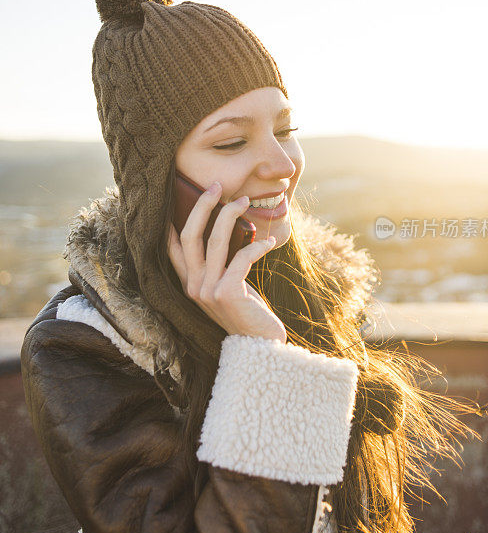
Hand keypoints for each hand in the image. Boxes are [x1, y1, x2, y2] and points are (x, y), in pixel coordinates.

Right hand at [167, 182, 286, 342]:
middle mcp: (193, 287)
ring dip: (231, 215)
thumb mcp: (228, 286)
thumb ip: (220, 266)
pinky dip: (257, 245)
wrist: (260, 347)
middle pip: (190, 235)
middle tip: (216, 185)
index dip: (173, 220)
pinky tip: (270, 242)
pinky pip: (242, 257)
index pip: (172, 247)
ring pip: (215, 241)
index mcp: (190, 284)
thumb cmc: (247, 313)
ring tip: (245, 200)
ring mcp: (208, 291)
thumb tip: (226, 228)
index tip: (179, 195)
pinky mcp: (227, 293)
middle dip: (202, 205)